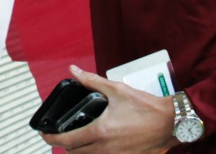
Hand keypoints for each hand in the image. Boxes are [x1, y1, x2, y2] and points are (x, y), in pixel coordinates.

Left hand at [40, 65, 174, 153]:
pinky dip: (97, 153)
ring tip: (76, 139)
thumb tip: (73, 70)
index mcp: (100, 131)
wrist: (171, 122)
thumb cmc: (146, 106)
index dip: (52, 139)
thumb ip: (91, 81)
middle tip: (59, 135)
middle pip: (76, 153)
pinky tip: (98, 144)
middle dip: (64, 146)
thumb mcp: (115, 89)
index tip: (44, 135)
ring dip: (80, 151)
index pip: (68, 141)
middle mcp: (107, 148)